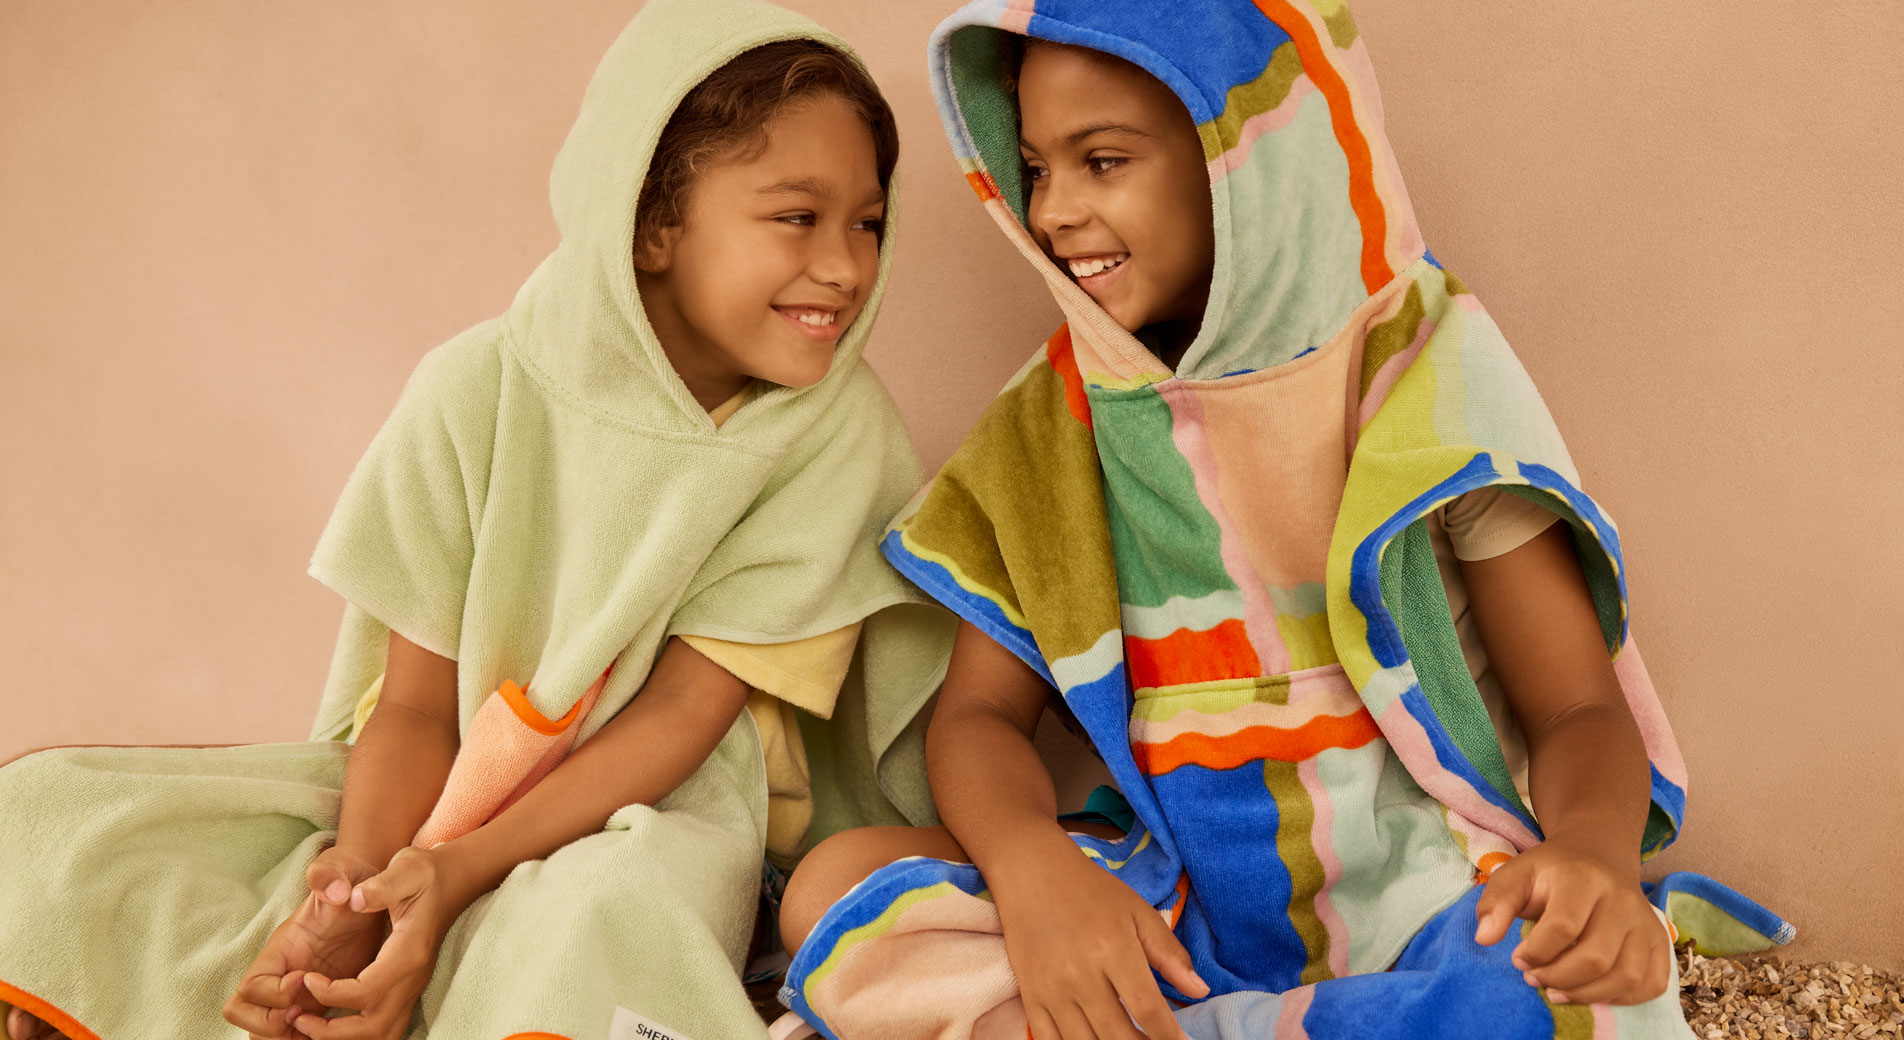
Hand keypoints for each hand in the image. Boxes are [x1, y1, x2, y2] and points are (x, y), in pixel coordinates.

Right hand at [223, 846, 386, 1037]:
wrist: (369, 890)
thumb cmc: (350, 879)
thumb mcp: (341, 870)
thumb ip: (330, 874)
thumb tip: (335, 891)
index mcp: (279, 951)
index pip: (250, 988)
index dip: (275, 993)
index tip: (307, 979)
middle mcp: (281, 976)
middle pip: (245, 1018)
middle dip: (270, 1026)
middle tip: (307, 1015)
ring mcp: (298, 993)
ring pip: (267, 1033)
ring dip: (289, 1039)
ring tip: (325, 1028)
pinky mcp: (320, 1003)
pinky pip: (297, 1035)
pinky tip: (340, 1031)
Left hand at [292, 845, 465, 1038]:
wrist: (452, 880)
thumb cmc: (424, 874)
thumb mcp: (406, 867)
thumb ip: (382, 885)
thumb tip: (355, 899)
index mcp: (409, 951)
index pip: (366, 991)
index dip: (331, 993)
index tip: (304, 977)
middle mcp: (413, 977)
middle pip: (375, 1026)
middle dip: (333, 1031)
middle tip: (299, 1018)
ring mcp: (413, 986)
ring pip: (384, 1034)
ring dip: (347, 1038)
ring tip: (312, 1027)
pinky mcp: (409, 988)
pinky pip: (387, 1027)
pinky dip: (359, 1034)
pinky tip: (335, 1022)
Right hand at [991, 834, 1208, 1039]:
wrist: (1032, 873)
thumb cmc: (1092, 892)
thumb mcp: (1138, 912)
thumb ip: (1169, 953)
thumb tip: (1201, 990)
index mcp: (1114, 950)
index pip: (1148, 1010)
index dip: (1168, 1036)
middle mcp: (1080, 976)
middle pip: (1118, 1036)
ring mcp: (1051, 991)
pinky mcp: (1031, 997)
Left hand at [1474, 839, 1670, 1005]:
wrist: (1597, 854)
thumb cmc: (1551, 871)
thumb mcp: (1516, 874)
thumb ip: (1495, 903)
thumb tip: (1484, 939)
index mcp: (1584, 878)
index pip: (1563, 927)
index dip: (1536, 953)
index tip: (1518, 959)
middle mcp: (1622, 899)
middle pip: (1596, 957)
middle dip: (1558, 977)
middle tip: (1533, 978)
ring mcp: (1646, 921)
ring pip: (1626, 976)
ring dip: (1587, 994)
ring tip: (1556, 991)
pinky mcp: (1660, 940)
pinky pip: (1651, 983)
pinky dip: (1622, 998)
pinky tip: (1591, 991)